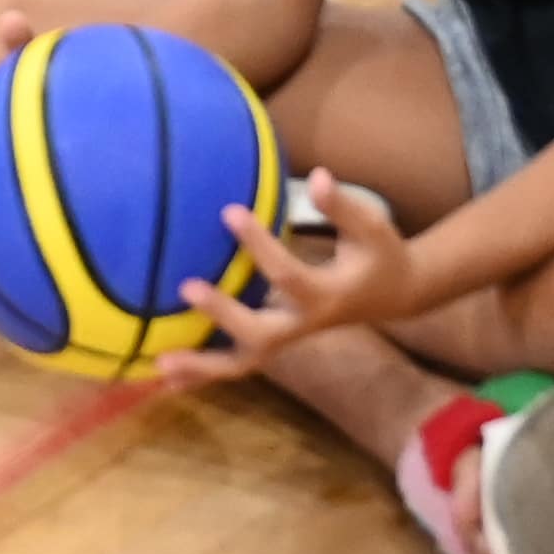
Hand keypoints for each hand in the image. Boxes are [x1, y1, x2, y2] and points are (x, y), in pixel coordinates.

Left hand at [154, 168, 389, 385]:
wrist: (393, 294)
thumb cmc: (378, 254)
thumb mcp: (372, 227)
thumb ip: (342, 206)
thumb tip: (318, 176)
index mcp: (328, 296)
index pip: (290, 277)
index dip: (260, 247)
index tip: (229, 211)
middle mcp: (305, 324)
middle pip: (263, 337)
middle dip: (224, 316)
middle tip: (186, 287)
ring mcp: (289, 338)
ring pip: (245, 363)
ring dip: (203, 367)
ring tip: (159, 363)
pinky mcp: (276, 342)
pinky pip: (238, 363)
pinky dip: (202, 373)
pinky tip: (164, 376)